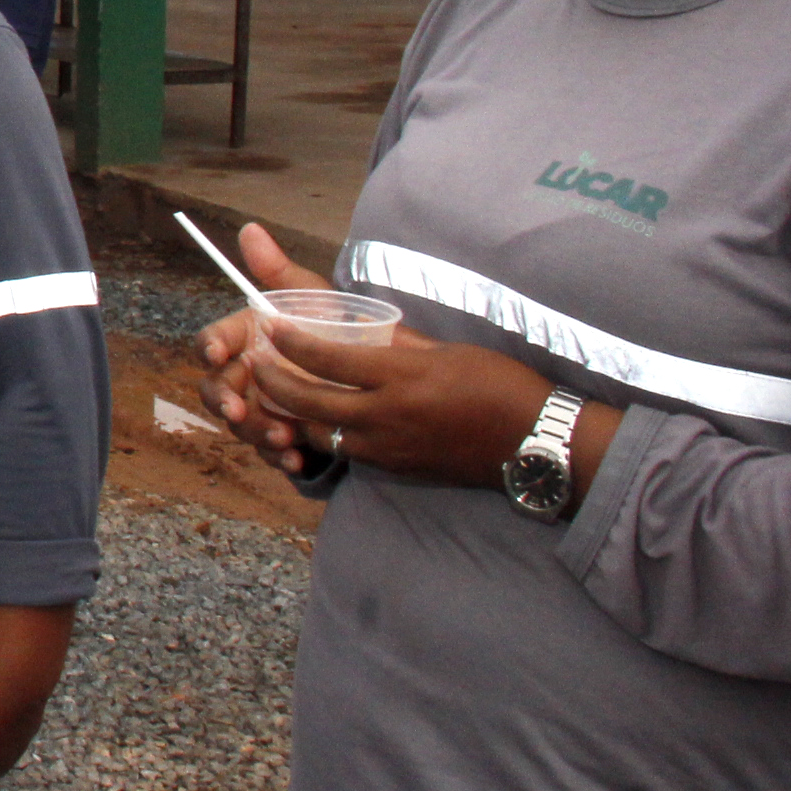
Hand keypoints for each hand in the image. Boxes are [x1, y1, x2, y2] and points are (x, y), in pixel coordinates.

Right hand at [195, 223, 329, 475]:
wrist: (371, 375)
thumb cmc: (333, 328)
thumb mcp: (311, 299)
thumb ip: (278, 270)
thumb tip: (250, 228)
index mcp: (245, 340)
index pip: (212, 340)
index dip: (210, 346)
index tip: (217, 354)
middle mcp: (244, 375)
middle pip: (216, 388)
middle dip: (224, 401)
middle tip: (240, 411)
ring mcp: (259, 408)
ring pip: (241, 424)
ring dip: (255, 432)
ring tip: (283, 439)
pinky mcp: (279, 436)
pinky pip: (269, 451)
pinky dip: (280, 457)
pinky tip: (296, 460)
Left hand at [249, 318, 604, 490]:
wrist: (533, 442)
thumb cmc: (498, 384)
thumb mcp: (446, 350)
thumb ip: (397, 342)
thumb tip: (361, 326)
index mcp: (400, 375)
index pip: (327, 356)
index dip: (291, 340)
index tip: (269, 323)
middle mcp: (386, 414)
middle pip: (307, 400)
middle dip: (272, 379)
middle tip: (256, 360)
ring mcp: (388, 446)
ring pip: (317, 430)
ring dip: (291, 411)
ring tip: (274, 390)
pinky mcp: (395, 467)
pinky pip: (344, 450)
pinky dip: (321, 433)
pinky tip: (314, 419)